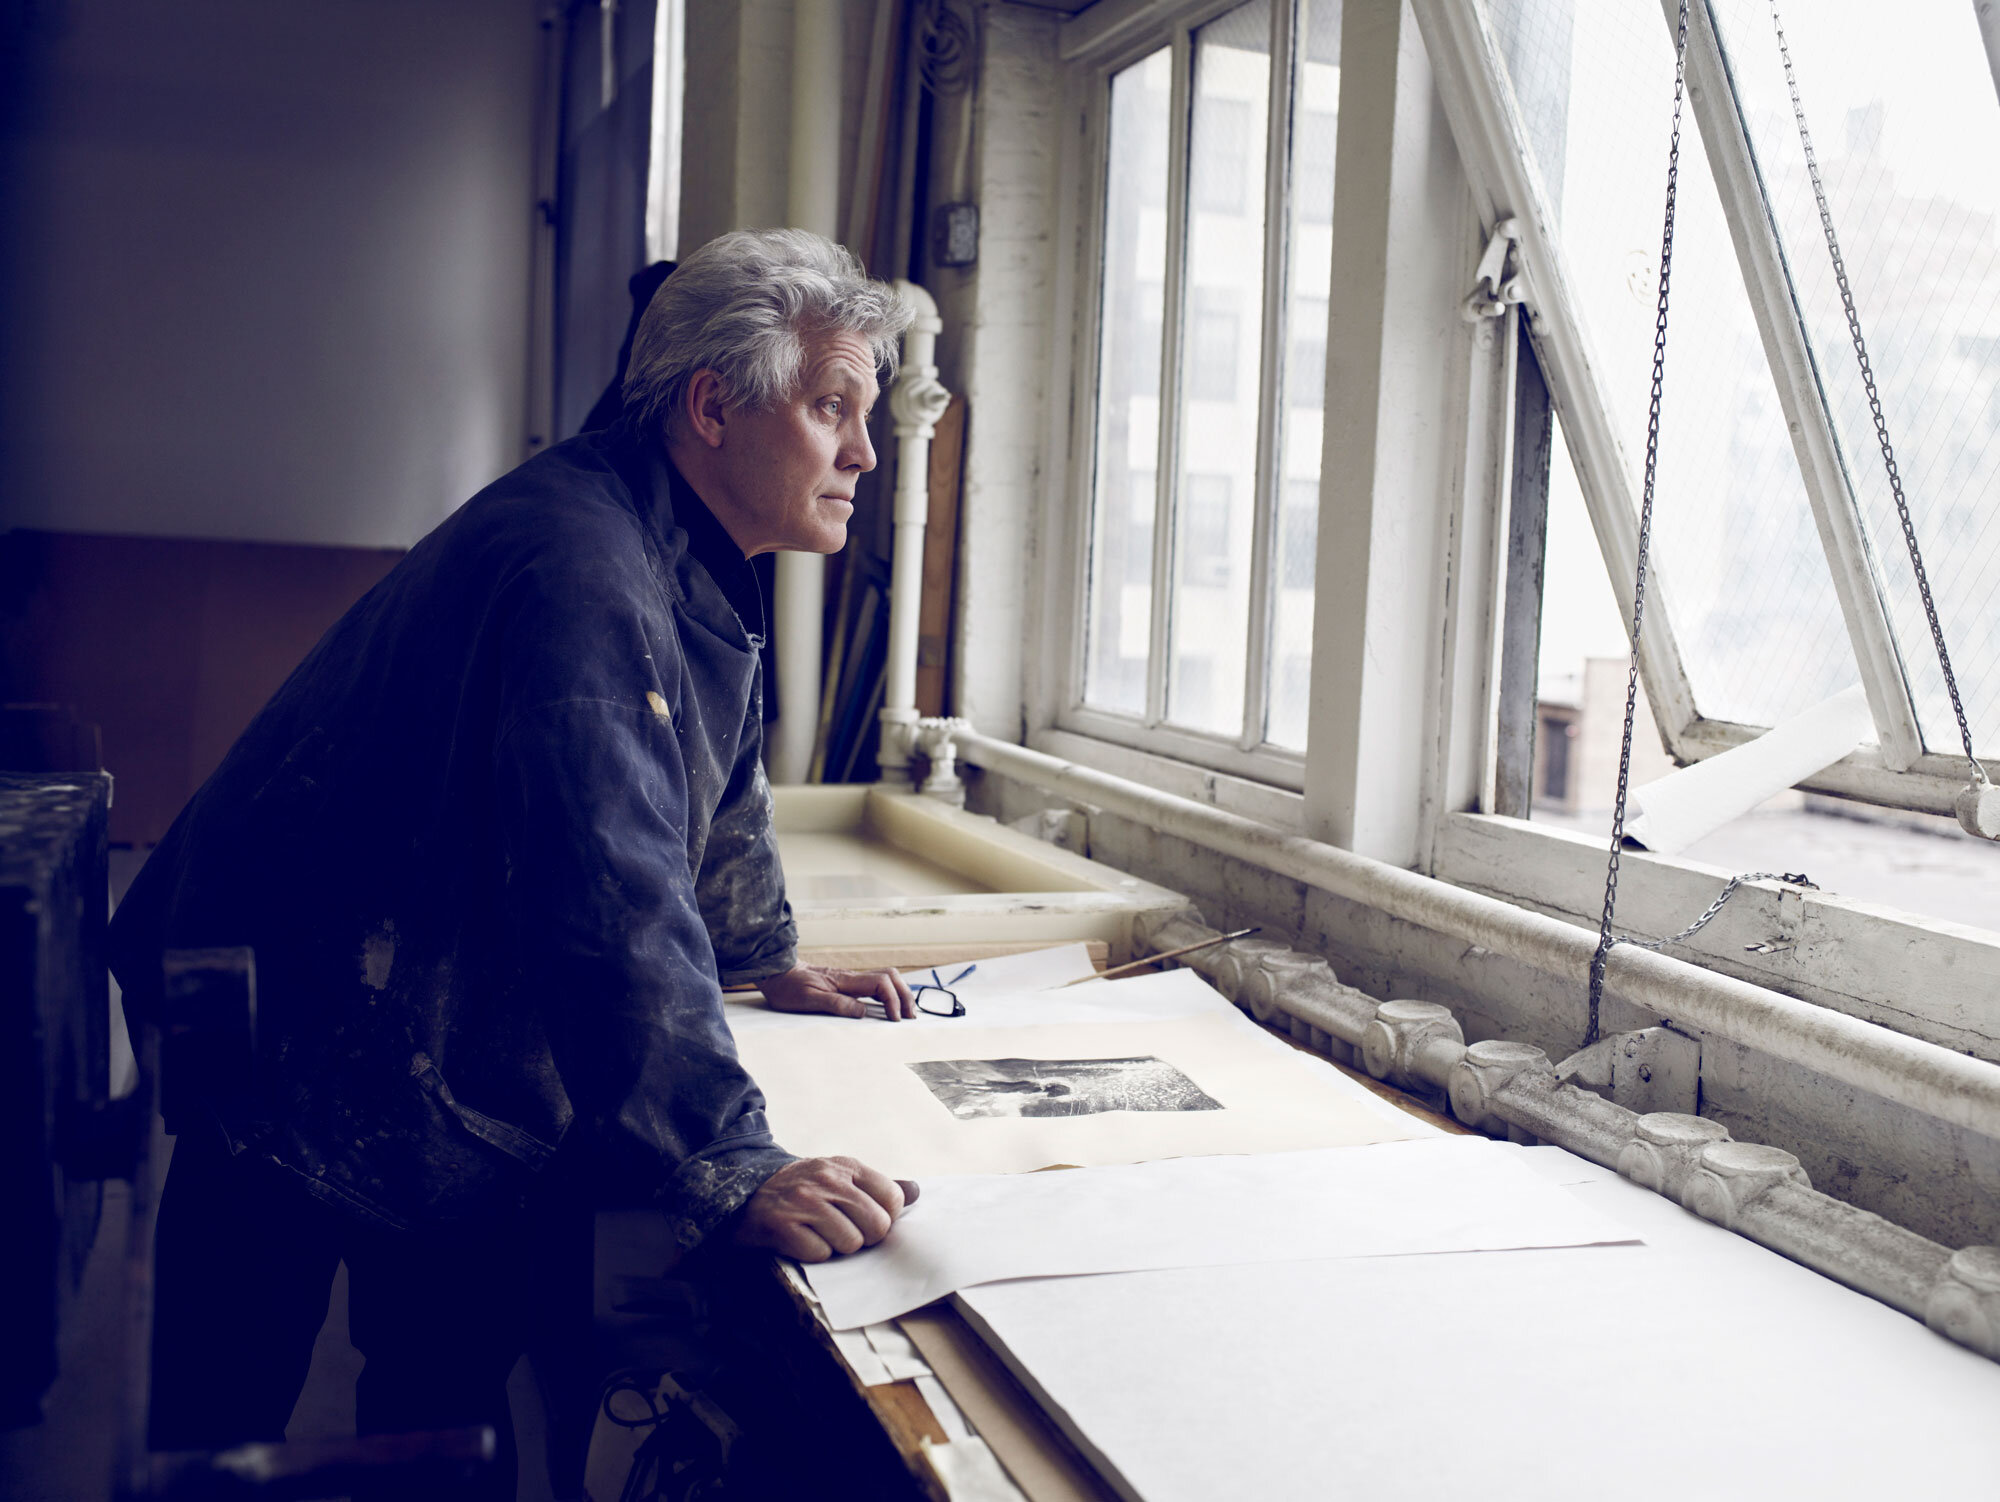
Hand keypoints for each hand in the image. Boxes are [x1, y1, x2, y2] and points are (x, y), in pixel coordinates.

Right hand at [734, 1156, 919, 1260]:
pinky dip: (813, 1255)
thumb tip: (917, 1190)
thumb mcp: (838, 1177)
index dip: (883, 1218)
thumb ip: (876, 1187)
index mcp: (846, 1166)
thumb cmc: (801, 1191)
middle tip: (843, 1233)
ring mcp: (804, 1201)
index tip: (864, 1220)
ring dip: (837, 1247)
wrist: (745, 1193)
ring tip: (819, 1235)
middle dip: (864, 1238)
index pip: (892, 1199)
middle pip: (877, 1226)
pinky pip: (820, 1254)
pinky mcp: (782, 1225)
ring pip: (851, 1243)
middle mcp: (827, 1180)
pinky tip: (800, 1240)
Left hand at [761, 963, 916, 1020]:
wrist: (776, 972)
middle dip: (905, 995)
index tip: (894, 1019)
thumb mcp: (807, 999)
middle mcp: (851, 977)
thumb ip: (836, 1004)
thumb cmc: (788, 987)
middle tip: (910, 1016)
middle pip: (891, 977)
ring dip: (899, 993)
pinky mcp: (846, 983)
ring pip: (885, 978)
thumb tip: (862, 1012)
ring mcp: (850, 979)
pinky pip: (874, 984)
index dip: (893, 1000)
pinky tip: (887, 1007)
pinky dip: (888, 994)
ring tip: (904, 1013)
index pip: (881, 983)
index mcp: (845, 980)